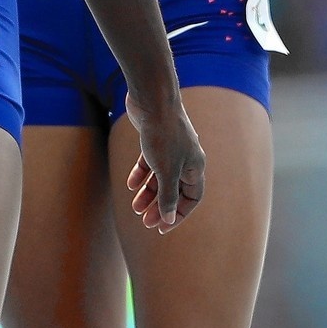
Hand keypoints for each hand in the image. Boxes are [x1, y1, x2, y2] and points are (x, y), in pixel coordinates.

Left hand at [122, 91, 204, 232]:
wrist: (152, 100)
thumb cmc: (163, 135)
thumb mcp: (166, 170)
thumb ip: (168, 196)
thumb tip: (169, 219)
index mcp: (195, 167)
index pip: (191, 199)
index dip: (178, 214)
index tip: (162, 227)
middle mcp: (186, 159)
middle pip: (174, 190)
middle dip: (160, 207)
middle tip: (145, 222)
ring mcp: (170, 149)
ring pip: (160, 177)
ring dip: (149, 193)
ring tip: (135, 208)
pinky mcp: (154, 140)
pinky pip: (149, 163)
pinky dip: (141, 174)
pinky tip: (131, 184)